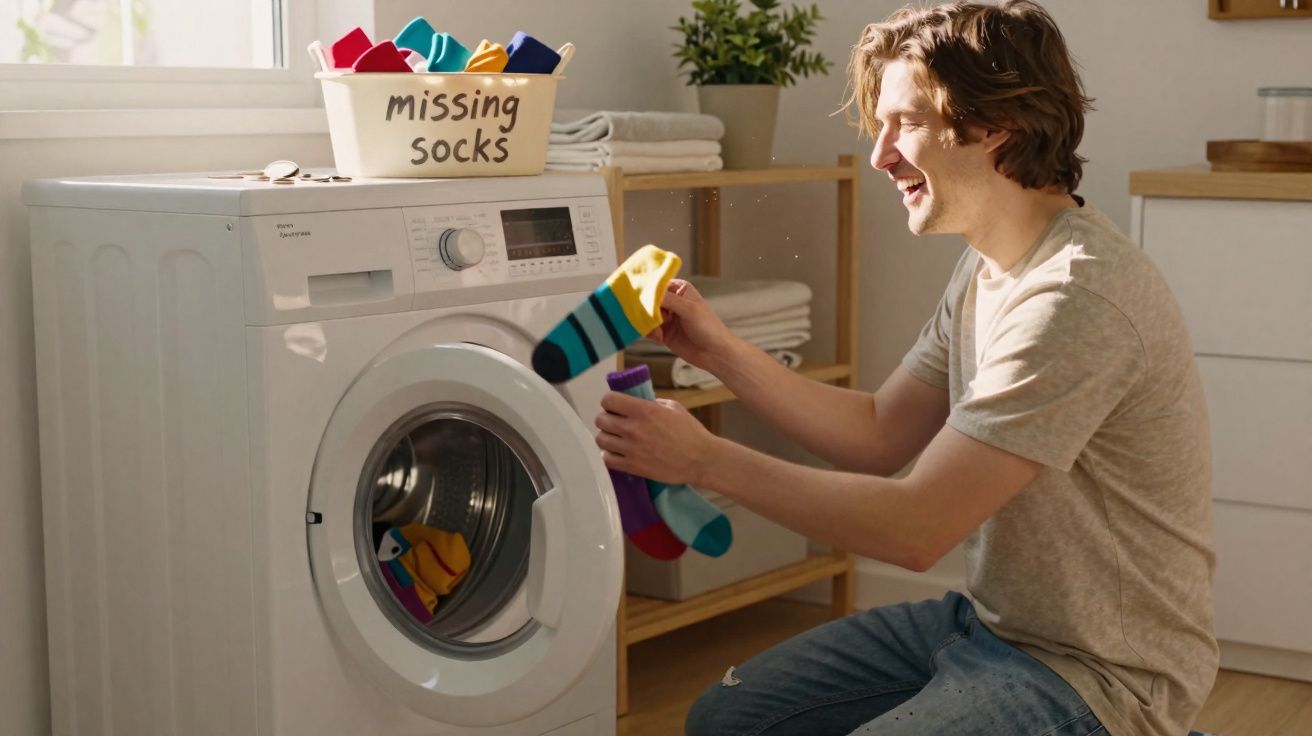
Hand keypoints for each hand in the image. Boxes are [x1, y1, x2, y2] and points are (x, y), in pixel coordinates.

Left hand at [594, 391, 721, 486]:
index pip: (609, 400)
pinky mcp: (632, 466)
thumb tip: (638, 402)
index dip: (610, 402)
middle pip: (601, 420)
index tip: (615, 406)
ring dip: (607, 437)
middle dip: (606, 419)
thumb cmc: (691, 432)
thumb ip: (652, 403)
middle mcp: (633, 428)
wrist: (700, 460)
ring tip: (616, 438)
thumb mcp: (674, 407)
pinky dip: (610, 455)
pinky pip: (607, 459)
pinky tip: (618, 453)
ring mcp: (631, 449)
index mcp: (643, 409)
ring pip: (601, 439)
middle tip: (615, 422)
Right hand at [646, 280, 735, 372]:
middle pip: (649, 301)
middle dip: (647, 310)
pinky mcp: (662, 332)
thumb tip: (646, 294)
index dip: (648, 291)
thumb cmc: (708, 327)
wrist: (714, 353)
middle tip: (651, 318)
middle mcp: (671, 301)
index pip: (657, 285)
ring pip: (646, 315)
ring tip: (658, 332)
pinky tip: (660, 338)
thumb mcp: (688, 309)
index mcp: (679, 289)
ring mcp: (666, 317)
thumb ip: (668, 299)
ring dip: (648, 323)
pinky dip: (650, 332)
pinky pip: (648, 329)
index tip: (640, 298)